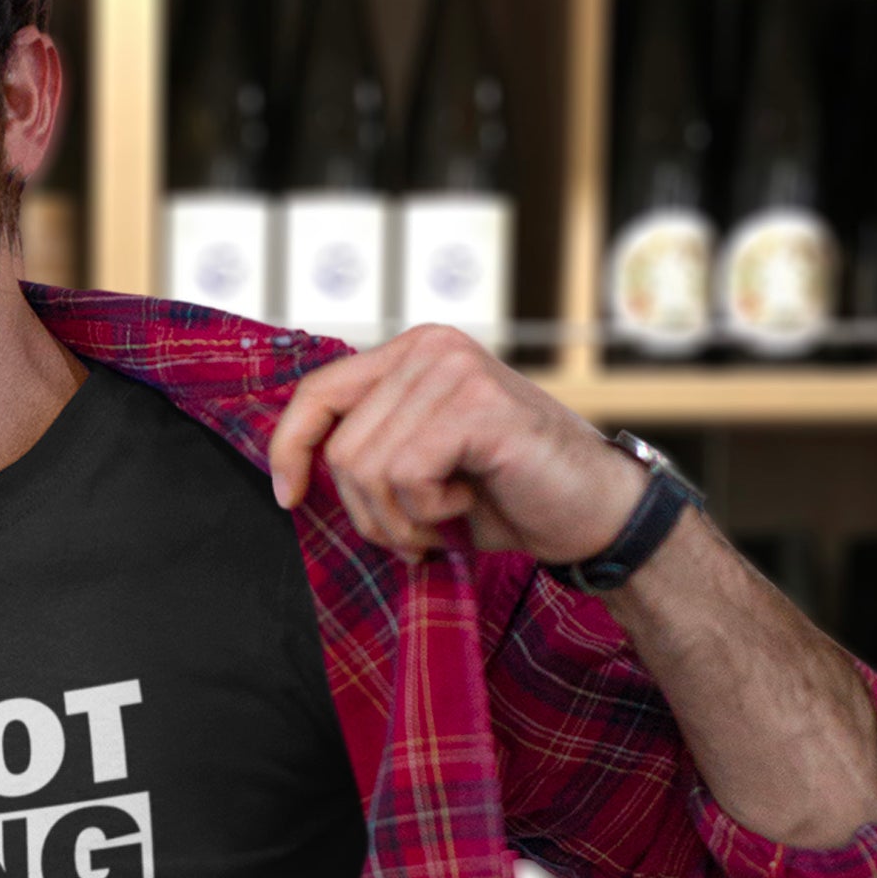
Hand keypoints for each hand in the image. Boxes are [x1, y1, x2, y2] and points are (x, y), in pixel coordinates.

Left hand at [266, 324, 648, 567]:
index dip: (289, 449)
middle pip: (340, 447)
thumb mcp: (417, 464)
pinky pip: (405, 474)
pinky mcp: (477, 403)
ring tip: (446, 517)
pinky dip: (429, 511)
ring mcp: (455, 369)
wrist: (589, 514)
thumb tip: (291, 469)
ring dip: (400, 518)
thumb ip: (367, 446)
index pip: (317, 392)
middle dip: (368, 511)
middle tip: (417, 529)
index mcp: (411, 354)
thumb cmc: (504, 495)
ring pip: (367, 466)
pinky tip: (468, 503)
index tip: (288, 498)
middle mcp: (431, 348)